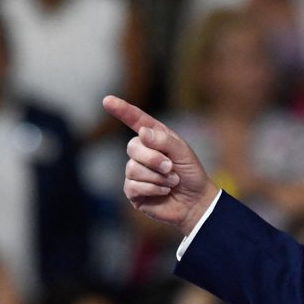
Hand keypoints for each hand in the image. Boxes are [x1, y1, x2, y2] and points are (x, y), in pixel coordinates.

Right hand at [103, 95, 219, 235]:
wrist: (195, 202)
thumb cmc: (191, 174)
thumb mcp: (183, 152)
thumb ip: (164, 140)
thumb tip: (142, 133)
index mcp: (154, 138)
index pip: (135, 120)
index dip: (122, 110)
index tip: (107, 100)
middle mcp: (142, 153)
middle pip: (133, 147)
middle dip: (154, 158)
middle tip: (171, 168)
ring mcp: (135, 172)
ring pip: (133, 168)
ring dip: (157, 177)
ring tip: (171, 182)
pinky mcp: (133, 191)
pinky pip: (133, 186)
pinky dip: (153, 188)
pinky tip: (164, 191)